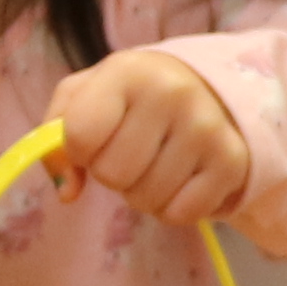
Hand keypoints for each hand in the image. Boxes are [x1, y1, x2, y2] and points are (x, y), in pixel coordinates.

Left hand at [47, 50, 249, 233]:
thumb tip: (67, 191)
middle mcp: (171, 93)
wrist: (206, 88)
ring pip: (146, 199)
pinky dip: (171, 208)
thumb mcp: (84, 97)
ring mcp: (206, 128)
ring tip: (154, 163)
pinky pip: (180, 214)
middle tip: (130, 153)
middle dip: (112, 174)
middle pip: (113, 175)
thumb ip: (55, 138)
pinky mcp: (231, 162)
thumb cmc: (132, 96)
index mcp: (127, 71)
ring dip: (141, 193)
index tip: (94, 139)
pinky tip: (179, 179)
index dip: (78, 150)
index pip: (79, 137)